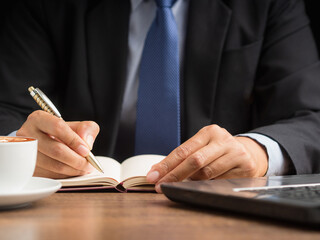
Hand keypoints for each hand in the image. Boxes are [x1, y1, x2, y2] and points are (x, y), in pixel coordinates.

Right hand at [16, 110, 99, 178]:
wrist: (44, 143)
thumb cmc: (61, 134)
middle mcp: (27, 134)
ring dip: (72, 169)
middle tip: (88, 164)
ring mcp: (24, 152)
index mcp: (39, 119)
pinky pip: (49, 175)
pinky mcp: (27, 168)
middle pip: (55, 149)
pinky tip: (72, 171)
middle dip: (76, 159)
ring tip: (83, 168)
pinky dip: (65, 175)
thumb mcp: (76, 126)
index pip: (58, 128)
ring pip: (53, 165)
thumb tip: (86, 144)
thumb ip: (87, 129)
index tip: (86, 151)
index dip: (74, 140)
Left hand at [146, 125, 267, 192]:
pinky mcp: (245, 167)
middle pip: (194, 161)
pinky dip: (209, 185)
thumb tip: (157, 170)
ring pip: (207, 173)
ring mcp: (236, 153)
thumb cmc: (217, 151)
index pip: (183, 150)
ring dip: (193, 181)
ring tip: (188, 182)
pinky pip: (220, 181)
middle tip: (160, 186)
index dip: (166, 164)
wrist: (249, 153)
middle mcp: (223, 139)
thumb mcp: (202, 147)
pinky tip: (206, 183)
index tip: (153, 175)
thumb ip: (183, 157)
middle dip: (174, 175)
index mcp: (209, 132)